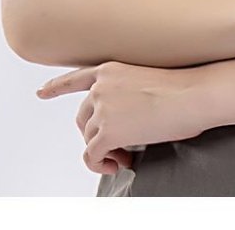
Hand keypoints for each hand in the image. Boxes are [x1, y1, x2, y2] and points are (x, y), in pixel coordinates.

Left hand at [35, 60, 209, 175]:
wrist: (193, 94)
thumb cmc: (182, 88)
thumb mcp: (147, 79)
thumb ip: (126, 94)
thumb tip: (124, 122)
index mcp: (110, 69)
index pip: (75, 78)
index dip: (56, 87)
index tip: (41, 92)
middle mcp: (100, 86)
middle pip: (83, 119)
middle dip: (98, 136)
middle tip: (124, 146)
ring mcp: (102, 108)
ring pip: (89, 139)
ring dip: (106, 151)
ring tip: (129, 153)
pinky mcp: (107, 131)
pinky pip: (92, 156)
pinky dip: (102, 165)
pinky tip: (120, 163)